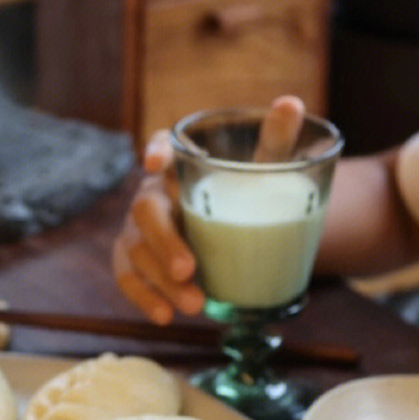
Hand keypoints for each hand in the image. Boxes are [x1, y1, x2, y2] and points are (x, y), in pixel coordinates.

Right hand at [112, 97, 305, 321]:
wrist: (243, 227)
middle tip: (189, 269)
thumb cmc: (248, 191)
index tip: (157, 162)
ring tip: (196, 304)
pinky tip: (166, 316)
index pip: (161, 145)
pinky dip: (144, 298)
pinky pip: (128, 277)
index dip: (156, 150)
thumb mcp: (265, 167)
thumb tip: (290, 103)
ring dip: (160, 281)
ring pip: (135, 251)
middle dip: (163, 241)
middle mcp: (153, 191)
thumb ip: (275, 139)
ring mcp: (139, 228)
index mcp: (180, 162)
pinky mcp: (136, 259)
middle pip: (144, 210)